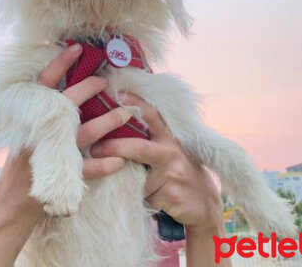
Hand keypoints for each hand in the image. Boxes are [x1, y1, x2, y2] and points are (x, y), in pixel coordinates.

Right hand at [0, 44, 131, 266]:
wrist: (10, 204)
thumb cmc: (20, 161)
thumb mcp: (22, 131)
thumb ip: (39, 112)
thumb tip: (57, 86)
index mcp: (31, 117)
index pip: (45, 84)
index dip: (60, 64)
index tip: (77, 47)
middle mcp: (43, 132)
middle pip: (68, 104)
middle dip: (88, 89)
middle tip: (105, 79)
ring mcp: (53, 154)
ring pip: (85, 134)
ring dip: (107, 123)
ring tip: (126, 114)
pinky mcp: (62, 177)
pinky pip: (87, 170)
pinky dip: (104, 164)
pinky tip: (119, 160)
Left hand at [90, 91, 223, 233]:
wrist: (206, 206)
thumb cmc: (182, 173)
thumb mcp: (173, 151)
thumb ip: (155, 140)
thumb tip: (121, 127)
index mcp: (171, 138)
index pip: (153, 115)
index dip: (136, 103)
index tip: (118, 95)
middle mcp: (173, 152)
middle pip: (138, 147)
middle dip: (114, 147)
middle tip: (94, 149)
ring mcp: (173, 174)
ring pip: (138, 179)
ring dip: (134, 185)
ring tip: (144, 187)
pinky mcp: (171, 196)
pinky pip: (145, 198)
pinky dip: (144, 200)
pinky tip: (156, 200)